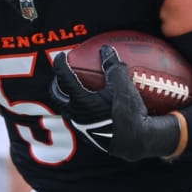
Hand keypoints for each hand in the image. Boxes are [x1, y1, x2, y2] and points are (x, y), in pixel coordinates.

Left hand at [51, 46, 181, 160]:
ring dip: (67, 99)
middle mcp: (75, 115)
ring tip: (73, 91)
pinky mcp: (88, 136)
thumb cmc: (129, 113)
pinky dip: (79, 110)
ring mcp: (80, 127)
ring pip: (67, 110)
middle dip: (56, 84)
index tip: (62, 57)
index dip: (60, 64)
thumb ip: (112, 65)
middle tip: (61, 76)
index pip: (63, 78)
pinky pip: (78, 119)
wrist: (136, 141)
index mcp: (80, 101)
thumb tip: (106, 49)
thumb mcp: (123, 85)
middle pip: (57, 97)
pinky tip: (90, 108)